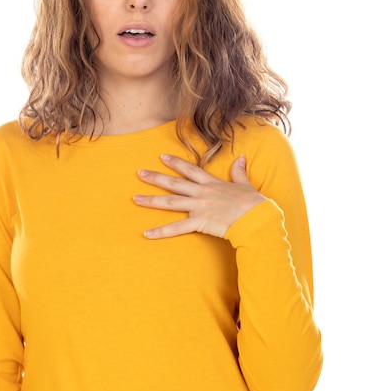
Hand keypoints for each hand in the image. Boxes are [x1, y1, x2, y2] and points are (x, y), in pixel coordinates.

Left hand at [134, 154, 266, 238]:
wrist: (256, 218)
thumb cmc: (253, 203)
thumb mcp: (245, 184)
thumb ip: (239, 172)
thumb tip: (242, 157)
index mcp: (211, 183)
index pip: (190, 169)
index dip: (175, 163)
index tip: (162, 157)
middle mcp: (202, 192)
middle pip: (174, 183)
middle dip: (156, 178)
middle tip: (139, 173)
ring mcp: (199, 207)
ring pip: (170, 202)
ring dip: (151, 201)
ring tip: (135, 199)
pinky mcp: (199, 222)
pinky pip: (177, 228)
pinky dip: (161, 231)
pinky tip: (147, 233)